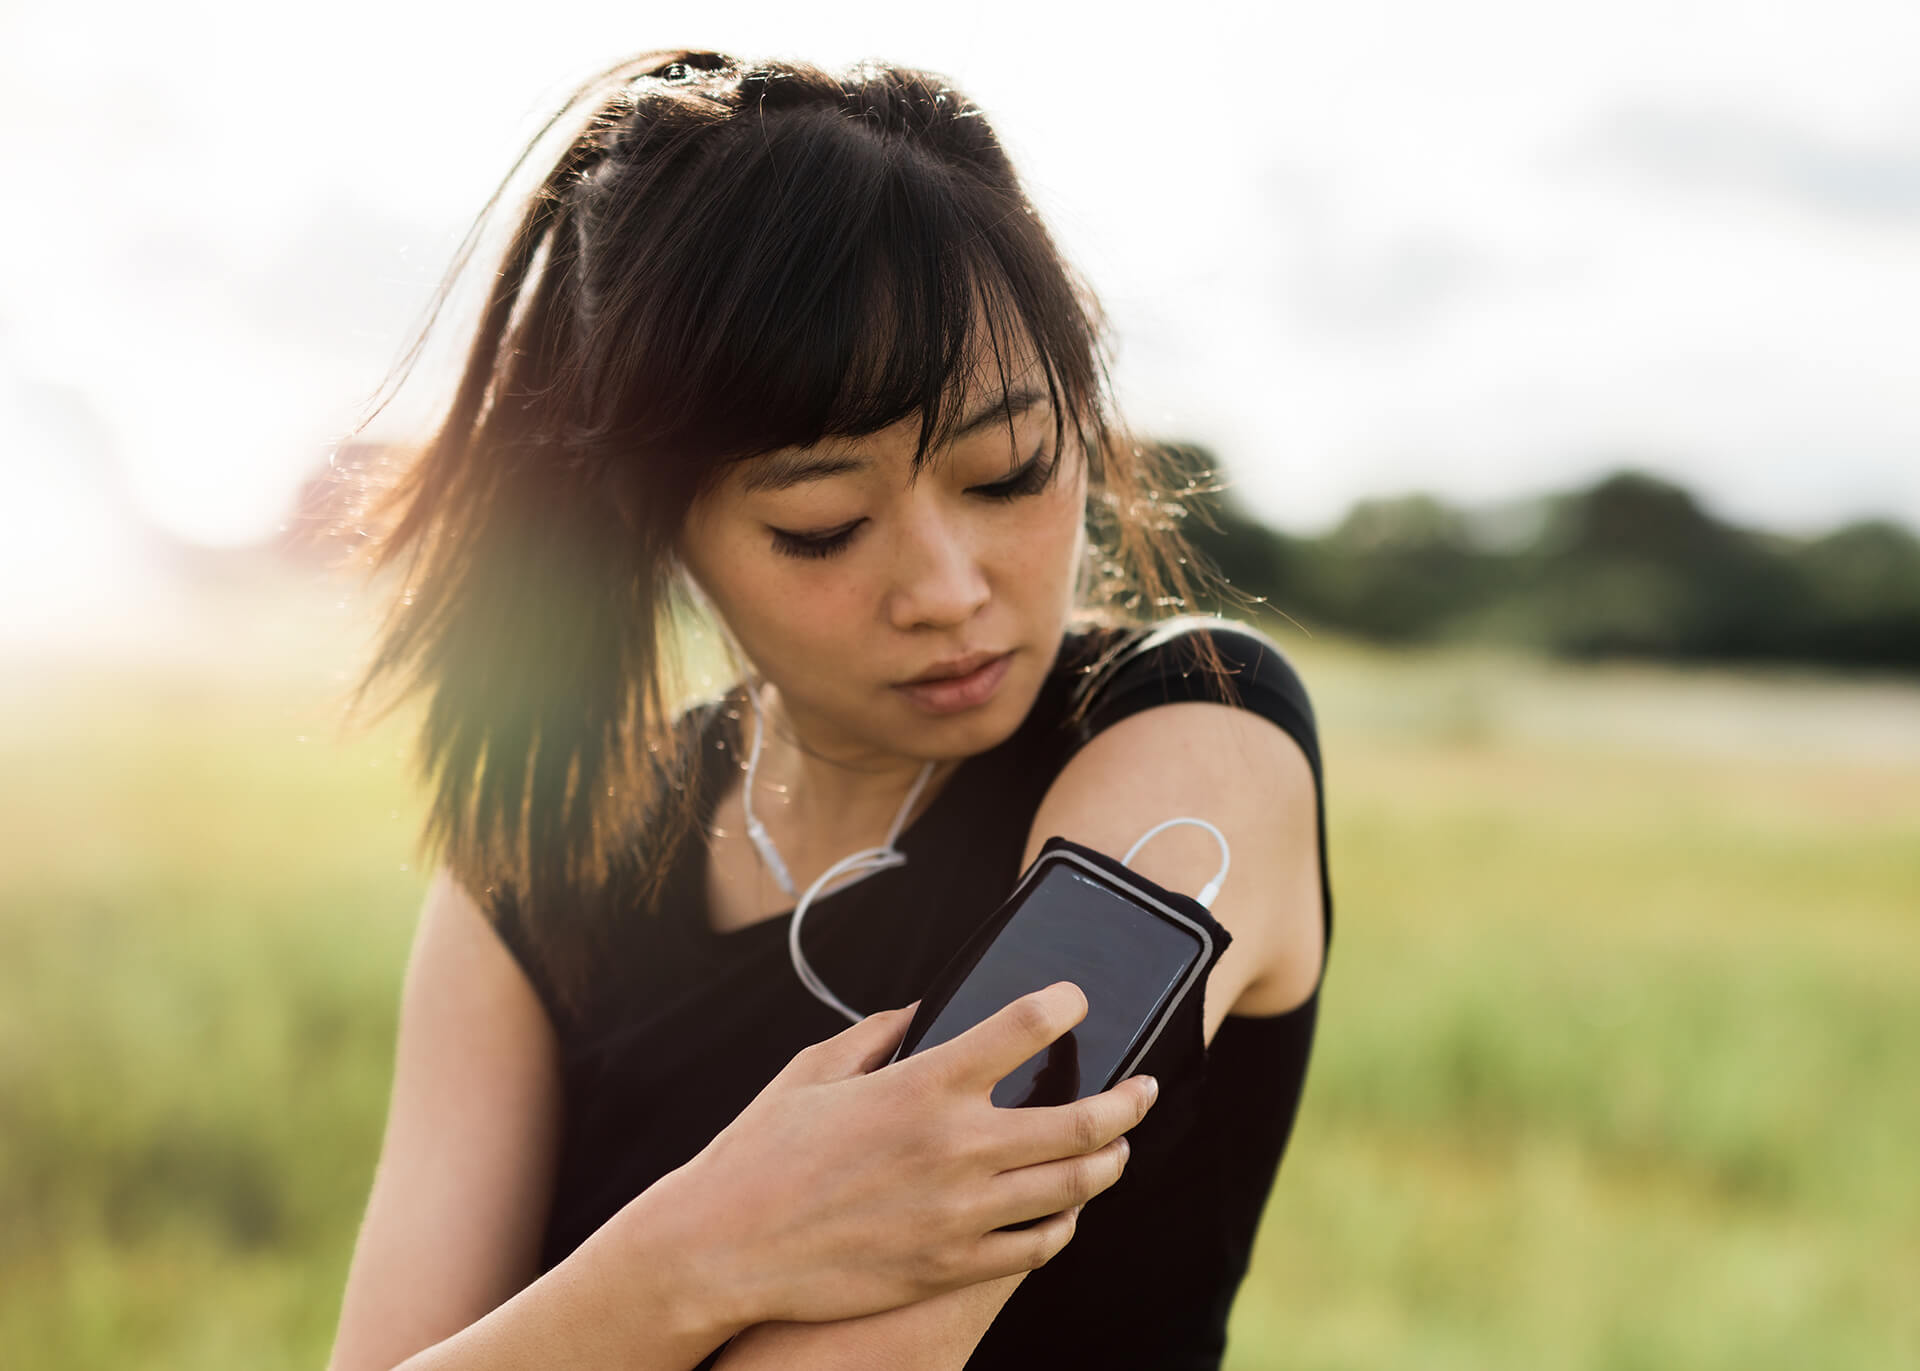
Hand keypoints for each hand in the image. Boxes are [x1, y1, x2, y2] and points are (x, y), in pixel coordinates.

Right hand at [654, 981, 1157, 1328]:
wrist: (722, 1249)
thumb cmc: (759, 1154)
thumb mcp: (811, 1071)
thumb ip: (876, 1034)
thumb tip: (923, 1010)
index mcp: (921, 1085)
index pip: (1023, 1027)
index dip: (1063, 1005)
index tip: (1075, 1001)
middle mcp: (954, 1147)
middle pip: (1079, 1119)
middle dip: (1127, 1101)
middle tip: (1143, 1090)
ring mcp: (960, 1213)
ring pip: (1073, 1186)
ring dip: (1108, 1162)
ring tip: (1117, 1149)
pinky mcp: (951, 1266)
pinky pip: (1036, 1247)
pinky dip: (1064, 1225)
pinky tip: (1066, 1211)